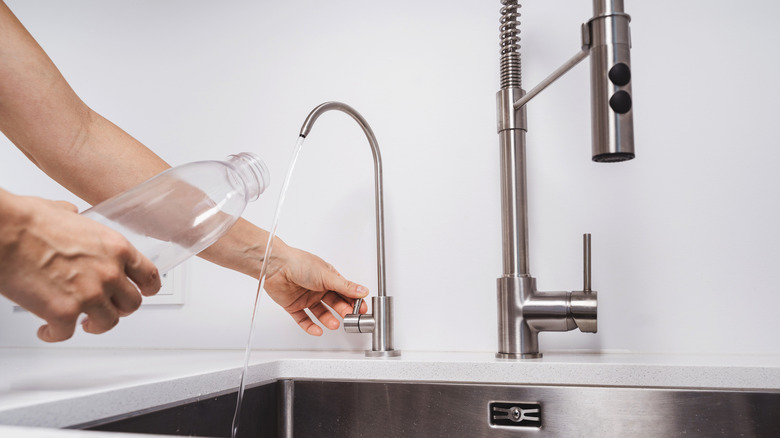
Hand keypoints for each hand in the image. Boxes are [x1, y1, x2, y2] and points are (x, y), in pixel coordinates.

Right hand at [0, 191, 160, 341]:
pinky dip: (56, 334)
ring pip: (107, 323)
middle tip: (107, 309)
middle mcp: (109, 273)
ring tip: (81, 322)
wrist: (5, 232)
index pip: (149, 275)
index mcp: (116, 248)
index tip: (145, 293)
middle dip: (119, 309)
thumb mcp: (66, 213)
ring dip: (94, 325)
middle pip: (132, 303)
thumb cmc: (28, 221)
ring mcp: (90, 295)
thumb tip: (72, 216)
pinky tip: (47, 329)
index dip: (148, 288)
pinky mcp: (64, 313)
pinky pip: (67, 334)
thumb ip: (78, 221)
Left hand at [263, 241, 368, 335]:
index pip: (345, 292)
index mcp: (328, 278)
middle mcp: (318, 288)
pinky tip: (318, 330)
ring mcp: (306, 297)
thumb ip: (345, 286)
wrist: (276, 266)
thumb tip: (363, 290)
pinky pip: (304, 319)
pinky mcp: (294, 306)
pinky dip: (311, 326)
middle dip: (343, 311)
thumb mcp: (327, 276)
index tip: (361, 309)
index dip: (354, 301)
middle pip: (335, 303)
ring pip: (321, 312)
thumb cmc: (300, 263)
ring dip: (328, 320)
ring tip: (334, 324)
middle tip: (349, 317)